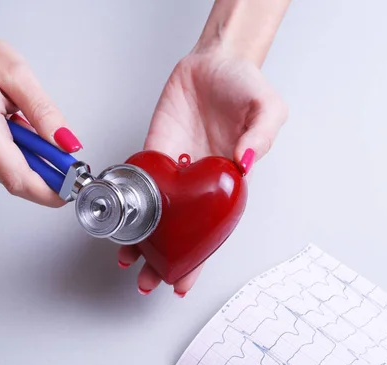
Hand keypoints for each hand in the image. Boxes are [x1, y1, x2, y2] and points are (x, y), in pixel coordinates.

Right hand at [0, 31, 81, 206]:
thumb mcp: (20, 76)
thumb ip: (45, 113)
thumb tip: (66, 143)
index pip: (16, 176)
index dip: (45, 192)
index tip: (67, 193)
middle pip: (13, 179)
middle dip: (42, 174)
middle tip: (62, 157)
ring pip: (5, 175)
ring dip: (26, 161)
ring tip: (24, 126)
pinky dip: (12, 157)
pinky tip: (12, 133)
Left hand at [117, 49, 287, 295]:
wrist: (215, 60)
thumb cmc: (245, 85)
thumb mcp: (267, 108)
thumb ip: (260, 135)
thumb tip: (244, 161)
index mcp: (228, 182)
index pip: (212, 230)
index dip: (199, 258)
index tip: (184, 283)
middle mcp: (200, 182)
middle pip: (180, 230)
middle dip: (164, 258)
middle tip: (148, 281)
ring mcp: (176, 169)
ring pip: (156, 212)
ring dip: (142, 237)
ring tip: (128, 259)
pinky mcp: (155, 151)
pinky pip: (140, 179)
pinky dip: (129, 199)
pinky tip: (119, 217)